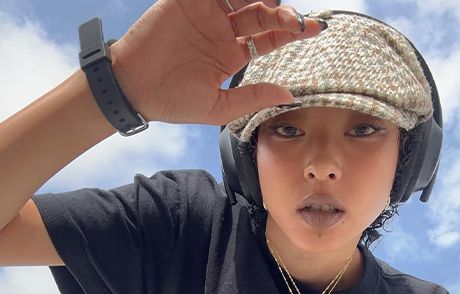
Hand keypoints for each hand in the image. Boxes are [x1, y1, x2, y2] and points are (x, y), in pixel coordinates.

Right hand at [108, 0, 324, 125]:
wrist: (134, 89)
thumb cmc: (172, 101)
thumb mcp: (218, 107)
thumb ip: (253, 97)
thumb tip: (289, 95)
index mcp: (232, 55)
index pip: (268, 38)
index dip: (292, 31)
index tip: (315, 29)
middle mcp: (223, 31)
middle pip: (261, 12)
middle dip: (282, 13)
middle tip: (295, 19)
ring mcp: (205, 13)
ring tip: (275, 3)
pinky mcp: (186, 0)